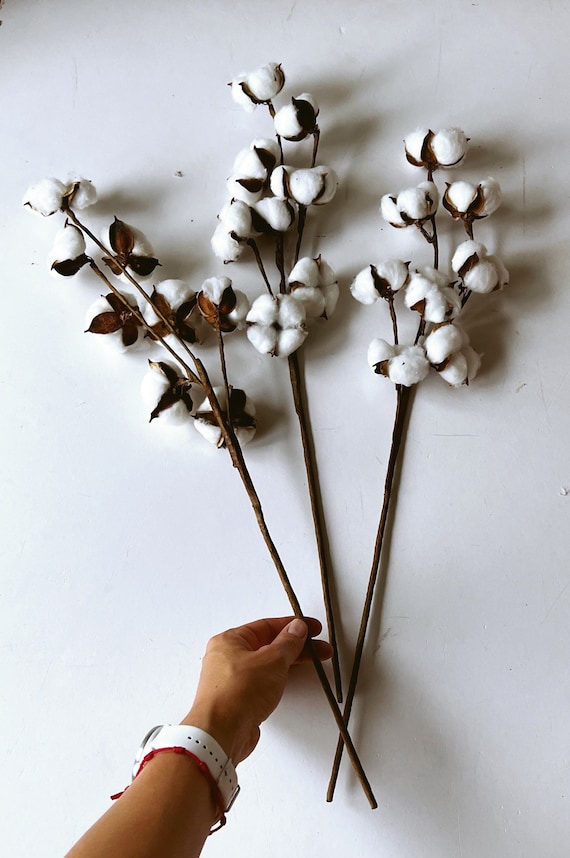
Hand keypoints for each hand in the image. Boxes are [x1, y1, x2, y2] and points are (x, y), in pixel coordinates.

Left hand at [182, 616, 331, 763]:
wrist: (221, 733)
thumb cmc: (240, 691)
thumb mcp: (272, 660)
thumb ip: (288, 643)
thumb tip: (297, 627)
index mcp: (230, 640)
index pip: (266, 626)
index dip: (293, 626)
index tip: (313, 628)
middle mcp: (227, 657)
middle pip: (268, 645)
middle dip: (297, 647)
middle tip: (321, 649)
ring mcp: (232, 680)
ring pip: (266, 665)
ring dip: (290, 663)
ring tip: (314, 663)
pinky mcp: (238, 700)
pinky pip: (262, 682)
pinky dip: (278, 679)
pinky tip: (291, 680)